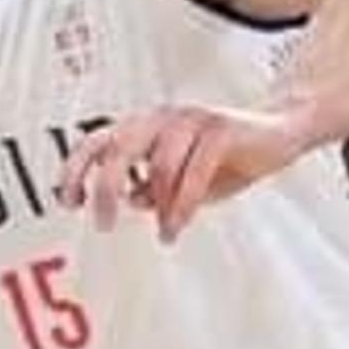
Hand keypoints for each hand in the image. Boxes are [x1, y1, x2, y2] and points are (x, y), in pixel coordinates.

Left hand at [58, 101, 308, 242]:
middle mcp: (161, 118)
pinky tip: (176, 226)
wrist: (280, 133)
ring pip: (159, 164)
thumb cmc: (223, 157)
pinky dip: (181, 204)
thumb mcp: (178, 179)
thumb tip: (130, 201)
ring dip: (157, 204)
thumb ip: (149, 187)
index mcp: (143, 127)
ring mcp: (191, 119)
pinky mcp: (222, 128)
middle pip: (118, 148)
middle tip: (102, 223)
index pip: (96, 140)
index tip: (68, 203)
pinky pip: (193, 171)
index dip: (75, 169)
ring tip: (163, 231)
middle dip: (105, 188)